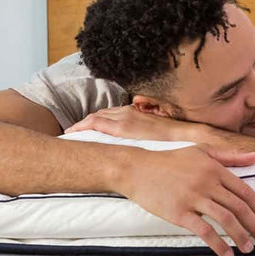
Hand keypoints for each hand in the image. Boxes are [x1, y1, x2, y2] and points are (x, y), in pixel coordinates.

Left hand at [67, 105, 195, 141]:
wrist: (185, 135)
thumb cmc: (172, 139)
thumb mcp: (155, 134)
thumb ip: (143, 134)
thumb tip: (137, 144)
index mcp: (134, 113)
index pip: (108, 115)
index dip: (93, 122)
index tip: (84, 130)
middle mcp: (126, 112)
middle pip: (98, 115)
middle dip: (84, 124)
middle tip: (72, 133)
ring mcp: (123, 118)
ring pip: (94, 117)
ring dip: (81, 125)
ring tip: (70, 135)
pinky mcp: (121, 126)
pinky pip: (94, 123)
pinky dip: (82, 126)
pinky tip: (72, 133)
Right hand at [121, 146, 254, 255]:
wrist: (137, 169)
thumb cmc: (170, 161)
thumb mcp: (202, 152)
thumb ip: (231, 156)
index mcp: (215, 168)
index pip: (245, 191)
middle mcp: (207, 182)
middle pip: (239, 207)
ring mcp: (193, 198)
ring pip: (225, 219)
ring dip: (241, 236)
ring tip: (249, 248)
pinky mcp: (179, 213)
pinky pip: (204, 231)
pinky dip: (218, 244)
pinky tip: (227, 254)